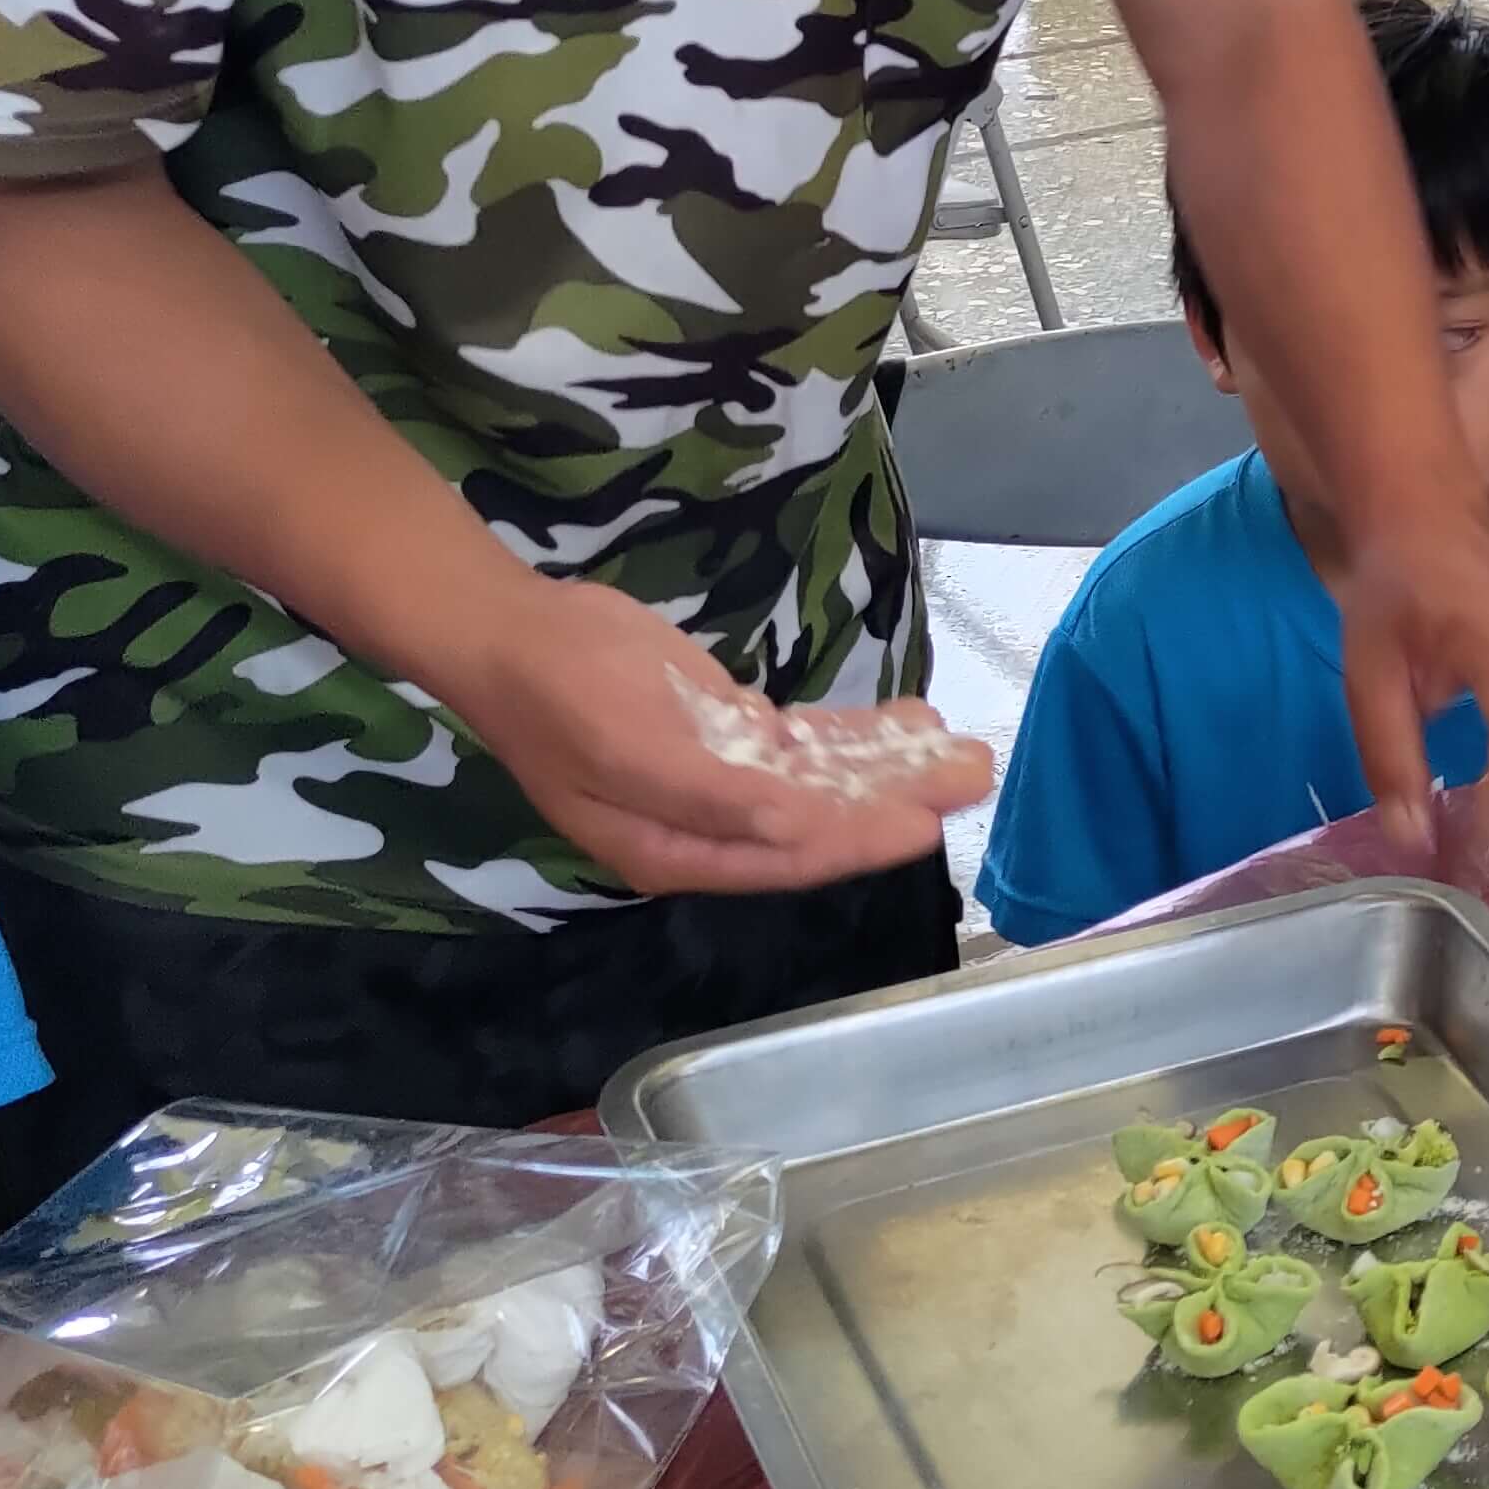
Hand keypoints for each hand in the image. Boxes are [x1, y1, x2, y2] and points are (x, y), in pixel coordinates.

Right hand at [446, 572, 990, 897]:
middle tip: (974, 771)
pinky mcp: (722, 733)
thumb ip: (720, 798)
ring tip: (960, 749)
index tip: (927, 821)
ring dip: (889, 767)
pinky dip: (853, 739)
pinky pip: (802, 746)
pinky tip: (906, 723)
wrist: (513, 633)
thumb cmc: (564, 694)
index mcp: (680, 850)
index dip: (863, 839)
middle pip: (821, 821)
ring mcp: (717, 779)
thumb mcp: (634, 751)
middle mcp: (708, 827)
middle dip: (898, 800)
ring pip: (821, 781)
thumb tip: (800, 830)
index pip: (794, 854)